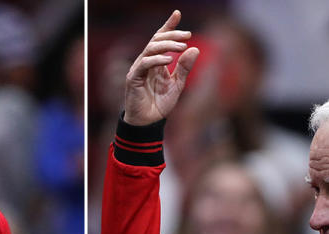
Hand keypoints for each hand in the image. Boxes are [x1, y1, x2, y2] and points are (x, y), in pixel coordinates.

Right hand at [123, 10, 198, 125]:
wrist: (148, 123)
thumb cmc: (160, 105)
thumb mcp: (177, 85)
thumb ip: (185, 68)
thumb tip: (195, 49)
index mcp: (156, 62)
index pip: (160, 39)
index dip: (168, 26)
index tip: (177, 14)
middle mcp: (145, 62)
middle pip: (156, 40)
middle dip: (171, 34)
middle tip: (187, 35)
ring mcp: (138, 69)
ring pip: (150, 49)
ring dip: (167, 45)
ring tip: (182, 46)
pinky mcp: (133, 78)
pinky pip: (144, 64)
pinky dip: (157, 60)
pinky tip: (170, 60)